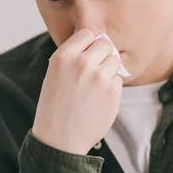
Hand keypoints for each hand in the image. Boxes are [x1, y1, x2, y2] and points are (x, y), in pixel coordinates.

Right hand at [32, 30, 123, 154]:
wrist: (59, 139)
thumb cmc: (55, 106)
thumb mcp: (54, 75)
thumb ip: (73, 57)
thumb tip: (97, 43)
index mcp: (63, 57)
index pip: (87, 34)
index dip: (88, 44)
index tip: (86, 56)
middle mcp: (81, 63)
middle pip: (105, 43)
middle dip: (102, 54)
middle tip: (94, 70)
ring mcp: (98, 77)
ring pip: (114, 60)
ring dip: (109, 70)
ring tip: (95, 87)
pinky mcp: (112, 91)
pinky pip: (118, 80)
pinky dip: (111, 88)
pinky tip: (98, 99)